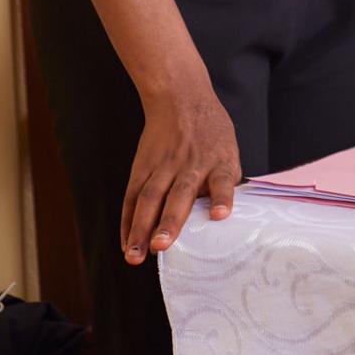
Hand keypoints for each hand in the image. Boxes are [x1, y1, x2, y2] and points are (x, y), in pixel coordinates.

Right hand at [122, 77, 240, 263]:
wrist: (180, 99)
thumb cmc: (211, 133)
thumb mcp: (228, 150)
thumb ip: (224, 182)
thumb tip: (219, 219)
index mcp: (219, 160)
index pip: (223, 179)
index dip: (223, 197)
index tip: (220, 215)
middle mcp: (191, 164)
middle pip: (180, 194)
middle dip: (170, 221)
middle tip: (161, 246)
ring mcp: (164, 166)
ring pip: (150, 198)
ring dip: (141, 228)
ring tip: (136, 255)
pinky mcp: (143, 167)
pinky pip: (132, 197)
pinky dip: (127, 222)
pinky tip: (126, 243)